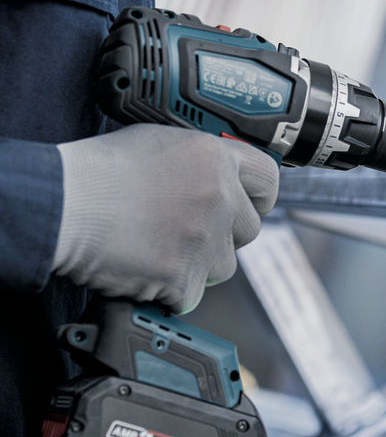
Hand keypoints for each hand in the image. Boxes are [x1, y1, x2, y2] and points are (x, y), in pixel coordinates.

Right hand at [51, 124, 278, 313]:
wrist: (66, 205)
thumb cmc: (101, 172)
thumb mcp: (160, 143)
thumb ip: (201, 162)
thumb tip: (220, 176)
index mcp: (216, 159)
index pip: (268, 180)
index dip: (260, 196)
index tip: (252, 205)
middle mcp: (219, 197)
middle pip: (251, 229)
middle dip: (227, 235)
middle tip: (192, 232)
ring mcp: (205, 238)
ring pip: (225, 266)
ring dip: (200, 264)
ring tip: (160, 247)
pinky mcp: (185, 276)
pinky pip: (192, 293)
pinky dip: (171, 289)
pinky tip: (145, 267)